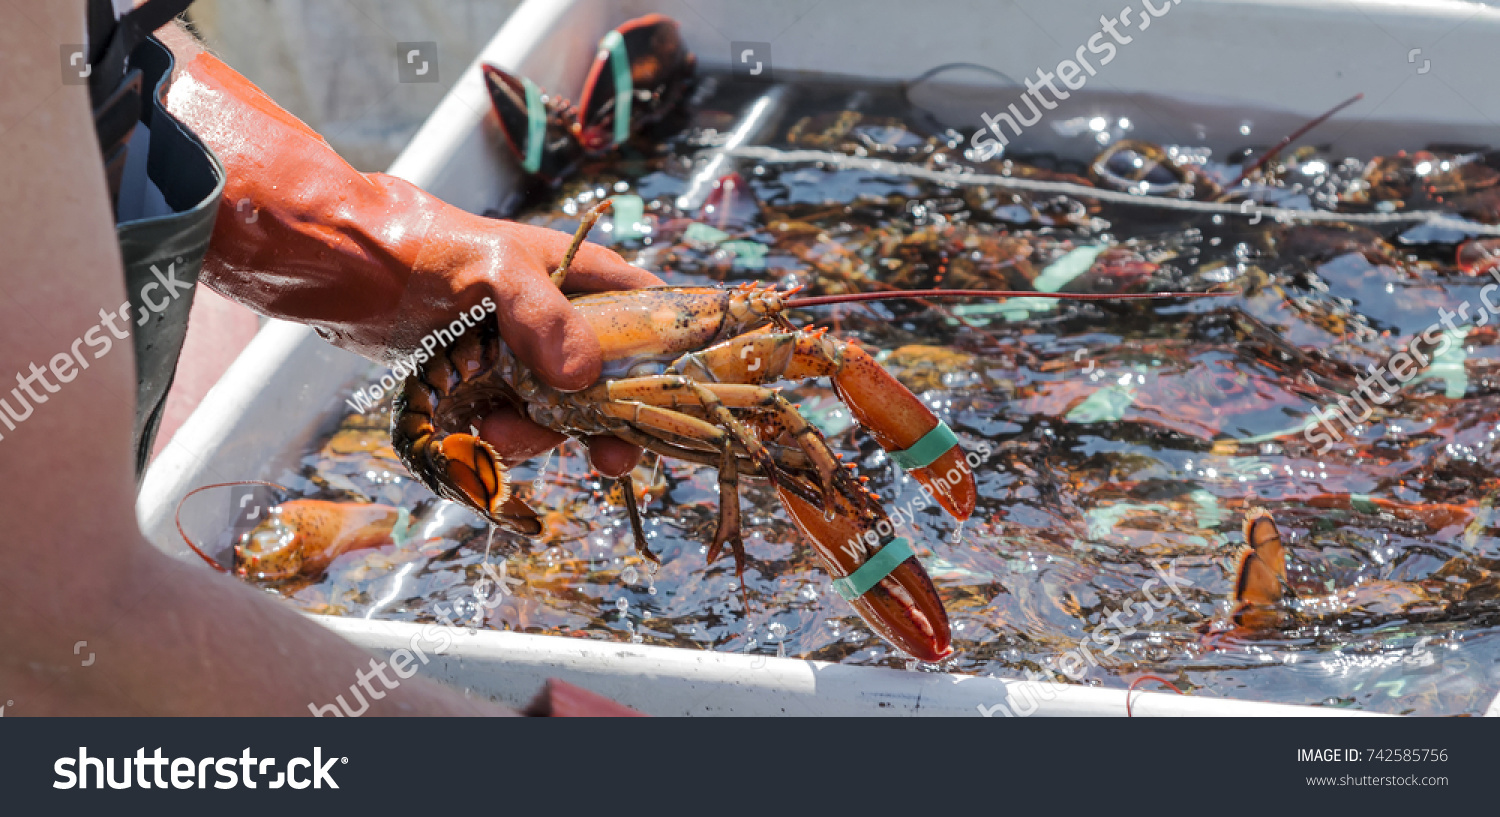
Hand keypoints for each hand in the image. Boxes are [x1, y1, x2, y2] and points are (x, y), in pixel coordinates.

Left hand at [429, 218, 661, 476]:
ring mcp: (531, 355)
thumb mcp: (495, 270)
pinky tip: (480, 435)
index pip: (655, 312)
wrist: (349, 270)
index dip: (675, 356)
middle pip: (617, 380)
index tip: (675, 403)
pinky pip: (521, 423)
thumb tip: (582, 378)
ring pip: (566, 412)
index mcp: (584, 277)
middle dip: (610, 422)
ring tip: (496, 436)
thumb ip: (544, 317)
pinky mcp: (494, 383)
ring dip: (542, 437)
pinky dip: (507, 439)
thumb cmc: (427, 248)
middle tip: (610, 460)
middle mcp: (567, 318)